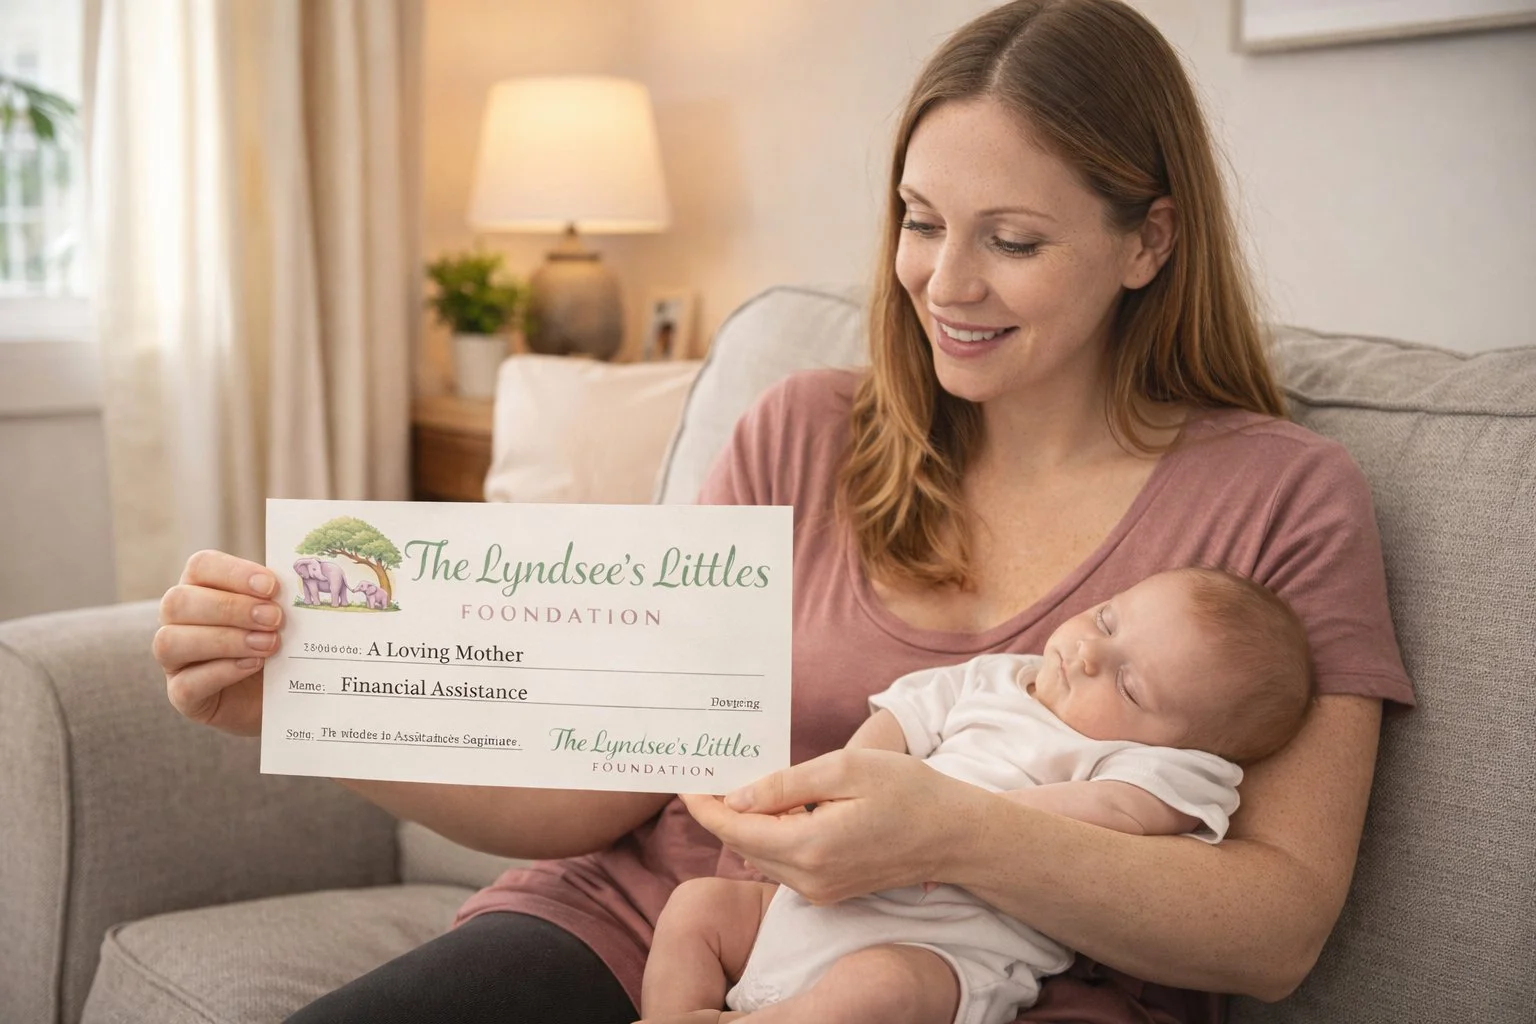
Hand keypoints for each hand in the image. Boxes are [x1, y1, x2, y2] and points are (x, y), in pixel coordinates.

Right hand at [154, 549, 282, 735]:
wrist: (282, 694)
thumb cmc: (278, 643)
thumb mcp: (281, 617)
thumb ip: (279, 598)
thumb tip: (300, 582)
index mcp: (200, 588)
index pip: (200, 566)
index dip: (233, 573)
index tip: (271, 586)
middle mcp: (177, 620)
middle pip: (178, 602)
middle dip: (231, 608)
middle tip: (275, 618)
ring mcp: (174, 660)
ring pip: (170, 641)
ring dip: (225, 640)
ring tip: (269, 644)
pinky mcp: (182, 695)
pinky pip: (186, 684)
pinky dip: (222, 672)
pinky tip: (254, 665)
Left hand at [681, 749, 986, 903]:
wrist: (955, 835)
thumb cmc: (908, 791)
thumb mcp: (846, 769)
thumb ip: (785, 785)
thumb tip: (736, 798)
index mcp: (810, 847)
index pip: (734, 830)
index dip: (704, 804)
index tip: (687, 778)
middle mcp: (808, 879)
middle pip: (742, 845)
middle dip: (721, 811)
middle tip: (708, 772)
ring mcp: (819, 891)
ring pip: (761, 855)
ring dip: (747, 823)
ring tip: (740, 782)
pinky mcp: (829, 892)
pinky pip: (784, 863)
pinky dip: (772, 835)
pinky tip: (779, 806)